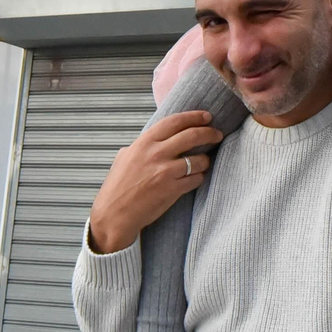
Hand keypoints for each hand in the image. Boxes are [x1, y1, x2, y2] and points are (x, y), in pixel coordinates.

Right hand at [88, 112, 220, 253]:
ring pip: (199, 159)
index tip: (206, 117)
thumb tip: (156, 139)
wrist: (114, 214)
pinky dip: (199, 178)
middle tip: (217, 134)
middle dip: (210, 133)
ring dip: (205, 160)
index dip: (194, 117)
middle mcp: (156, 154)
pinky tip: (194, 179)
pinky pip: (196, 179)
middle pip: (192, 135)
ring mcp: (166, 172)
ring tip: (203, 162)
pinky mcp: (173, 189)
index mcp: (144, 142)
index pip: (175, 121)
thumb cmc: (117, 187)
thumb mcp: (125, 157)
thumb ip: (142, 145)